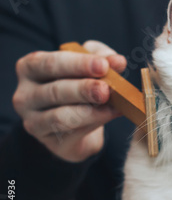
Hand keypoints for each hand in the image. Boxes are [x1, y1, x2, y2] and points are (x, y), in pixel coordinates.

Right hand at [12, 40, 126, 162]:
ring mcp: (33, 121)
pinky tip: (111, 115)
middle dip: (84, 89)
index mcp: (30, 68)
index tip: (104, 65)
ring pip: (60, 116)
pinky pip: (71, 132)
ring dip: (90, 110)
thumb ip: (102, 58)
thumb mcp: (90, 66)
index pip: (49, 63)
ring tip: (113, 105)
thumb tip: (117, 60)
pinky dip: (93, 122)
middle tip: (106, 89)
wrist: (80, 124)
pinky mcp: (49, 141)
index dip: (78, 64)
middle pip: (54, 91)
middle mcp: (25, 94)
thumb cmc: (80, 86)